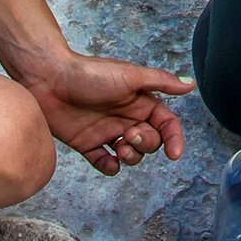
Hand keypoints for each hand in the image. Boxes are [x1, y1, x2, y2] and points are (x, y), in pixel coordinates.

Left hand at [19, 53, 192, 174]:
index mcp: (139, 102)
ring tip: (119, 148)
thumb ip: (160, 81)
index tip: (174, 154)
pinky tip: (108, 161)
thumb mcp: (130, 75)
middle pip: (150, 141)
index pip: (166, 124)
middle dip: (146, 144)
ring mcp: (107, 131)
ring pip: (131, 155)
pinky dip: (109, 167)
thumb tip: (190, 84)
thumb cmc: (90, 73)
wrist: (49, 78)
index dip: (174, 139)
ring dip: (131, 157)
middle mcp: (125, 117)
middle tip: (129, 135)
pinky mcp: (87, 143)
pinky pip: (104, 162)